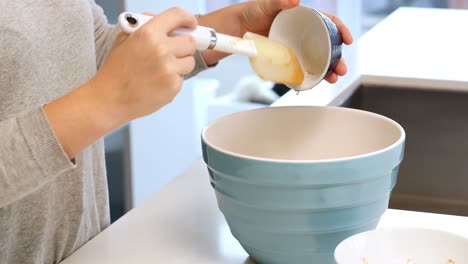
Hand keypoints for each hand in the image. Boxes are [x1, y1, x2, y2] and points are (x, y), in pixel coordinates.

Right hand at [44, 8, 196, 157]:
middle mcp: (161, 49)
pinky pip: (182, 79)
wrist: (109, 99)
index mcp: (148, 33)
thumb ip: (145, 27)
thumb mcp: (124, 40)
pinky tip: (157, 83)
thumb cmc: (116, 71)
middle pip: (190, 42)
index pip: (178, 16)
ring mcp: (168, 69)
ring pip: (189, 61)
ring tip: (161, 70)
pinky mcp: (173, 86)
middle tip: (175, 52)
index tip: (191, 25)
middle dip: (184, 46)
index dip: (188, 19)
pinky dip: (173, 81)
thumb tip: (167, 24)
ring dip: (180, 65)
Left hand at [199, 0, 352, 83]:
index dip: (340, 29)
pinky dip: (309, 75)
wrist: (233, 30)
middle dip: (337, 57)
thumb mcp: (263, 5)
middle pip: (326, 45)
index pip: (327, 21)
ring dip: (327, 70)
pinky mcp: (285, 58)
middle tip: (341, 69)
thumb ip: (278, 0)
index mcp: (301, 17)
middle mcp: (300, 32)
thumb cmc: (249, 13)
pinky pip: (301, 67)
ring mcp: (293, 46)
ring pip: (316, 59)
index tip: (347, 40)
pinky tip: (315, 82)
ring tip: (332, 78)